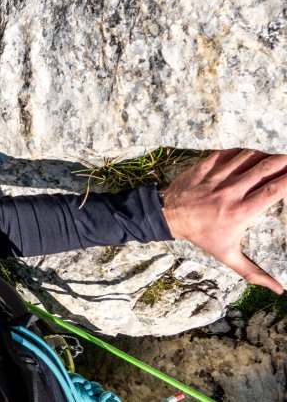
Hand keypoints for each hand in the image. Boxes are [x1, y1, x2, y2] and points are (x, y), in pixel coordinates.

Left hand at [162, 149, 286, 293]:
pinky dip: (242, 152)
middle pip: (263, 168)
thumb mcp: (227, 255)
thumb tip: (279, 290)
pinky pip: (228, 153)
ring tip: (274, 158)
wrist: (167, 216)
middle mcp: (230, 192)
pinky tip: (250, 156)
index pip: (272, 191)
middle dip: (283, 161)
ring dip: (264, 155)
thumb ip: (253, 272)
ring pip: (247, 157)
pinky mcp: (204, 167)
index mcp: (240, 211)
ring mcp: (216, 177)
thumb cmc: (201, 235)